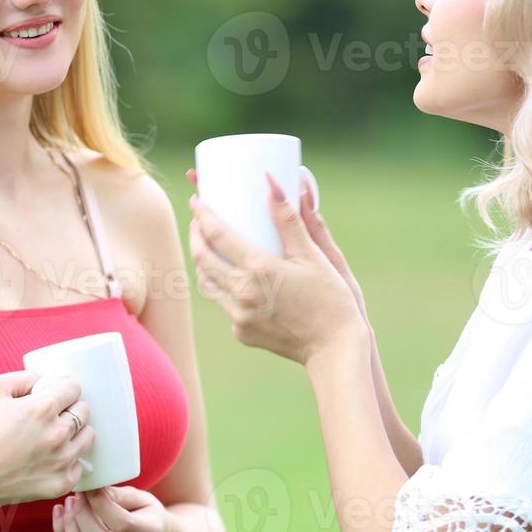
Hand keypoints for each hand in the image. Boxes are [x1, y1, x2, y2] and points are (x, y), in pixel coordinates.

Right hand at [0, 370, 95, 505]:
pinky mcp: (62, 483)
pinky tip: (53, 458)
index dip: (66, 388)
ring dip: (77, 432)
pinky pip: (80, 465)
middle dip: (72, 408)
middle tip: (56, 414)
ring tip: (57, 435)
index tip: (59, 393)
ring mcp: (62, 461)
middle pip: (84, 411)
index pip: (74, 388)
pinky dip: (70, 460)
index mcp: (42, 408)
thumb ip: (22, 377)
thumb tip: (42, 380)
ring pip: (88, 436)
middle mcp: (57, 434)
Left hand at [52, 486, 169, 531]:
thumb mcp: (141, 498)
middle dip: (82, 514)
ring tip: (69, 503)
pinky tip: (61, 514)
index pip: (122, 524)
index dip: (101, 504)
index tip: (90, 488)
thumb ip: (119, 494)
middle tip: (77, 494)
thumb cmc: (144, 512)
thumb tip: (93, 489)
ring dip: (69, 526)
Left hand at [186, 169, 365, 365]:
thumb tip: (273, 183)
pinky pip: (224, 305)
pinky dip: (223, 288)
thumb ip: (289, 219)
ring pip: (207, 284)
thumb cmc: (331, 298)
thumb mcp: (313, 254)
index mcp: (259, 269)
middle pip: (202, 258)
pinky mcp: (242, 333)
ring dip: (203, 262)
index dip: (203, 215)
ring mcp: (239, 317)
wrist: (335, 349)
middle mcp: (242, 293)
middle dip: (196, 235)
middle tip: (198, 221)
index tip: (198, 201)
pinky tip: (232, 279)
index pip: (217, 235)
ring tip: (208, 247)